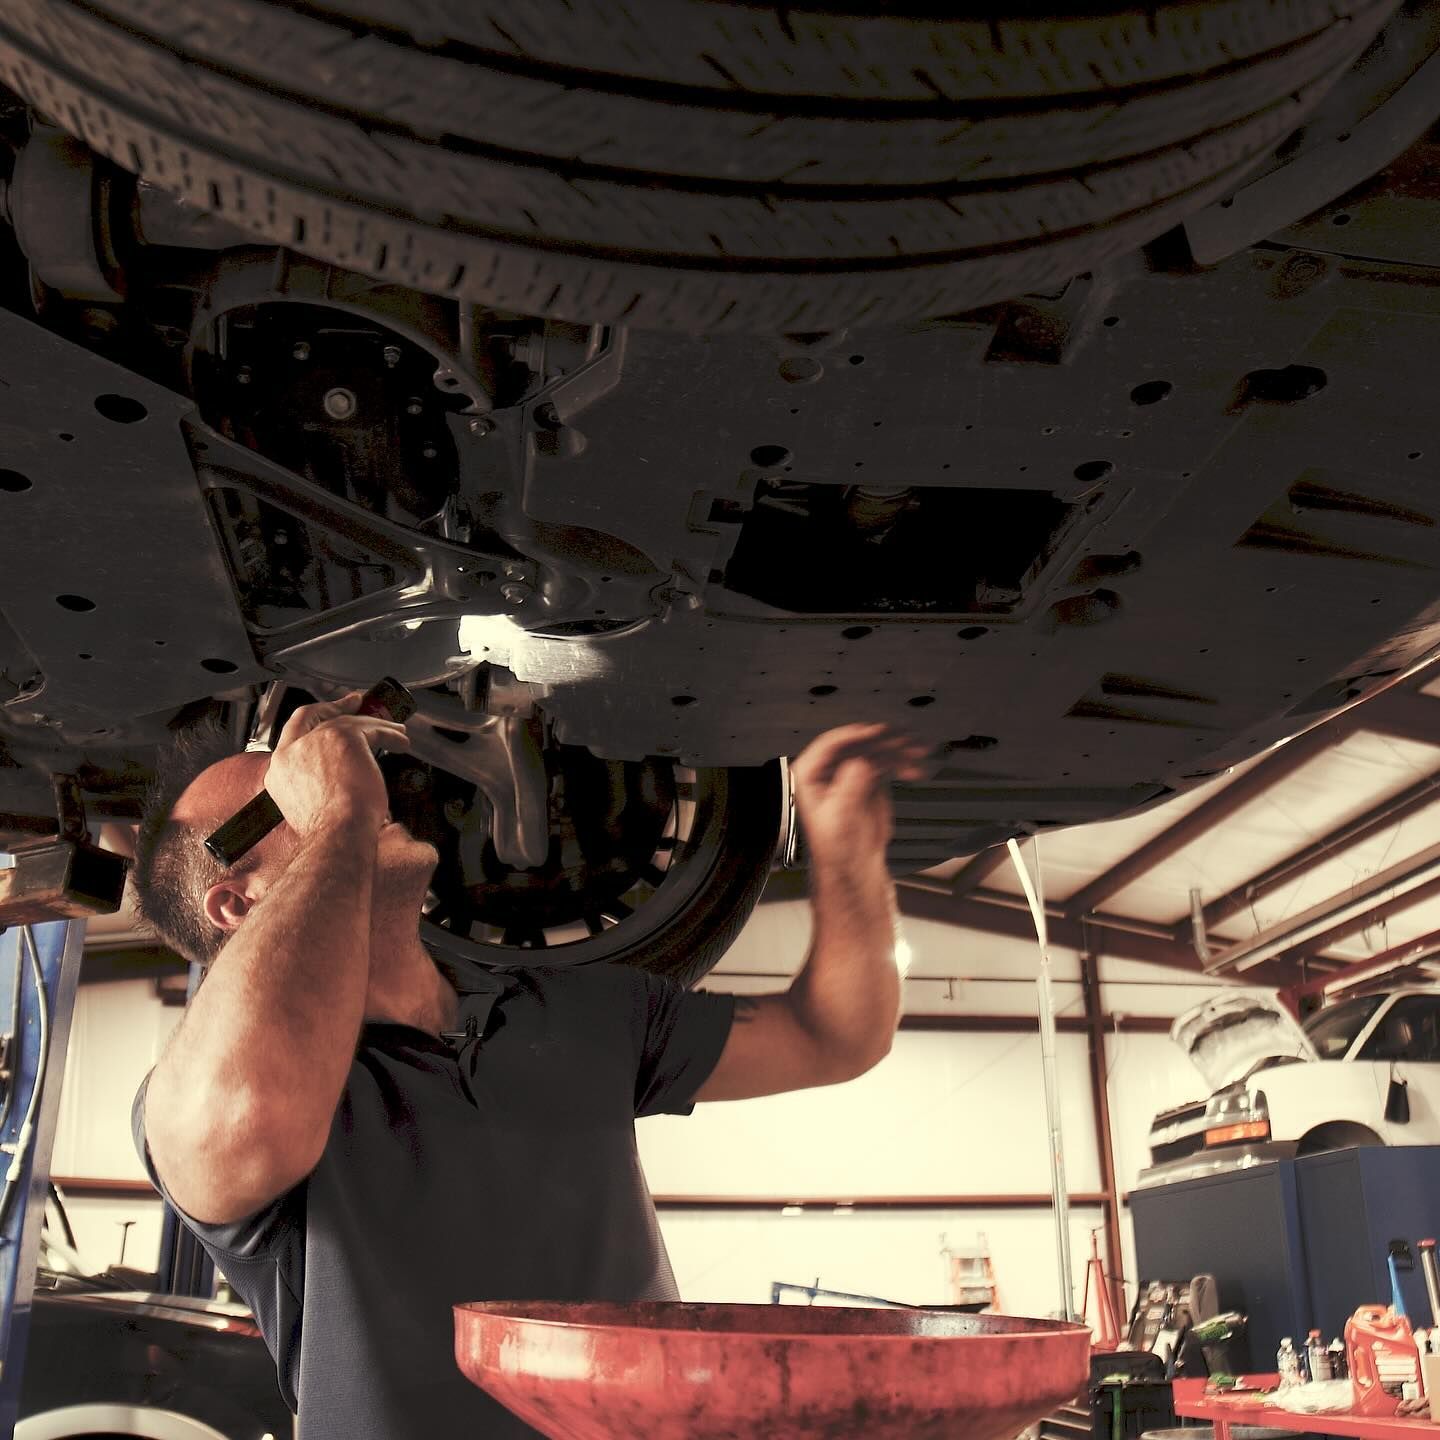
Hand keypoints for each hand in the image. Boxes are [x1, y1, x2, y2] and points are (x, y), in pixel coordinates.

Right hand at [263, 692, 411, 838]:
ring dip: (375, 724)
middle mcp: (293, 750)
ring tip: (394, 730)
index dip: (315, 718)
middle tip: (357, 703)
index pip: (294, 731)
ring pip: (349, 722)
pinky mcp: (344, 737)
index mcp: (280, 767)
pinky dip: (390, 734)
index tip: (332, 713)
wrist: (337, 835)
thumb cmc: (330, 831)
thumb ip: (315, 782)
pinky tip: (401, 741)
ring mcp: (317, 740)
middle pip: (317, 716)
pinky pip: (372, 729)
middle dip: (338, 707)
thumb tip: (336, 777)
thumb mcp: (310, 803)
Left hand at [791, 724, 932, 871]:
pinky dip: (902, 764)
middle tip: (905, 740)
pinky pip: (887, 763)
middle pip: (858, 744)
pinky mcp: (869, 777)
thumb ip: (850, 786)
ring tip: (918, 752)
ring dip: (899, 750)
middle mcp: (829, 768)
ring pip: (875, 751)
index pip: (831, 745)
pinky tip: (915, 770)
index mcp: (811, 774)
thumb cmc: (836, 846)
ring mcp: (851, 770)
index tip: (876, 732)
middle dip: (884, 742)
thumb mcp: (840, 816)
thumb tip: (860, 762)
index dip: (855, 735)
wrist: (853, 863)